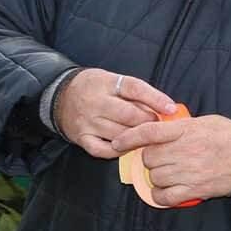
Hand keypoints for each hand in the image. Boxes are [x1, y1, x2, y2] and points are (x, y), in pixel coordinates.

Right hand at [53, 69, 170, 157]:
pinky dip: (118, 151)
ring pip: (119, 134)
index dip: (156, 99)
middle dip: (148, 121)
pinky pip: (103, 150)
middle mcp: (94, 101)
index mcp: (104, 82)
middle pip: (129, 114)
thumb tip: (164, 106)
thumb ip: (134, 92)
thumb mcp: (111, 79)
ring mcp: (87, 121)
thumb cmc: (93, 88)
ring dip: (137, 138)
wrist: (59, 96)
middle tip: (156, 124)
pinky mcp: (81, 137)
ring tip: (145, 136)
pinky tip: (127, 147)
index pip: (134, 88)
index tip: (171, 109)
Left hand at [112, 114, 230, 205]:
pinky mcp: (195, 190)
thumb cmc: (226, 135)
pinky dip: (160, 195)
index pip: (148, 132)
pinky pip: (166, 196)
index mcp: (184, 130)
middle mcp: (184, 151)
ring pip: (155, 176)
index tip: (117, 142)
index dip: (128, 137)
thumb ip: (178, 124)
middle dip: (149, 158)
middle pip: (149, 157)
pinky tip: (164, 191)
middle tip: (159, 158)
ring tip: (166, 172)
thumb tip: (155, 125)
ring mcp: (189, 171)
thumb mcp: (202, 121)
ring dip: (155, 176)